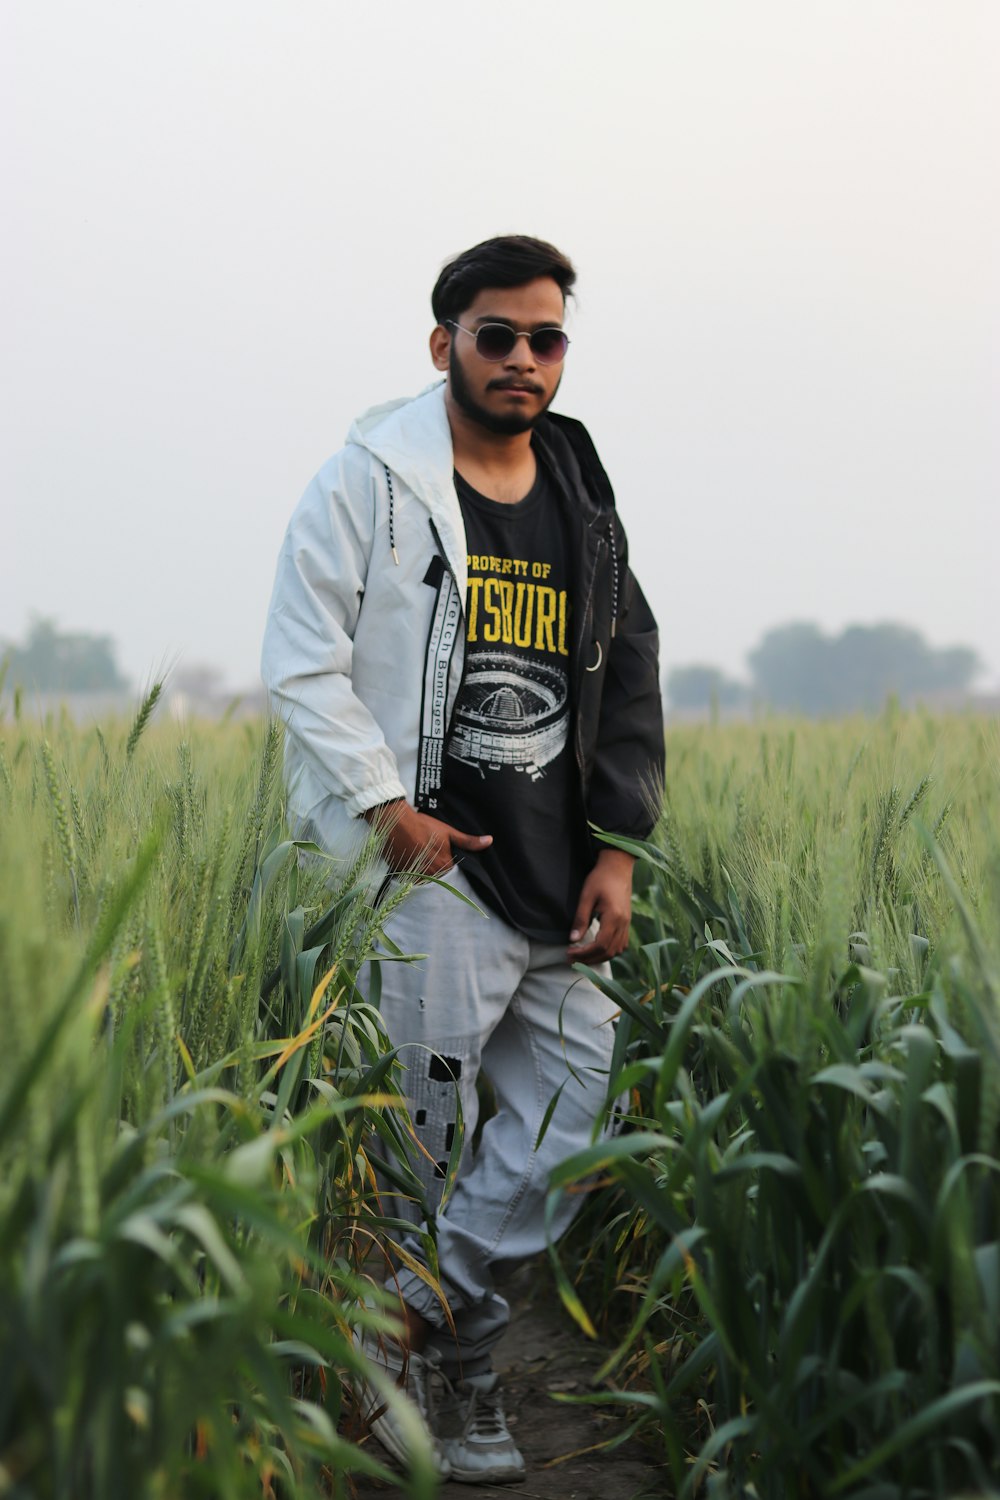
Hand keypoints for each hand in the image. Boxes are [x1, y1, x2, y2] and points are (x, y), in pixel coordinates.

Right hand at [362, 799, 491, 876]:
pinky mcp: (403, 875)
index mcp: (445, 865)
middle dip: (436, 868)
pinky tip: (410, 860)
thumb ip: (468, 841)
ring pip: (425, 878)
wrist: (396, 823)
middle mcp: (431, 874)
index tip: (443, 854)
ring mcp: (416, 876)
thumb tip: (489, 841)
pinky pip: (411, 879)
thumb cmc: (423, 825)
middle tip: (429, 853)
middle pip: (438, 876)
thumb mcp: (448, 831)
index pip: (452, 872)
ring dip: (424, 871)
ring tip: (420, 856)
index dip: (448, 863)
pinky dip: (412, 872)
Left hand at [567, 848, 634, 963]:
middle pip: (608, 952)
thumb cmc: (600, 879)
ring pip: (616, 951)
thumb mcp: (586, 896)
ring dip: (599, 957)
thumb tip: (573, 939)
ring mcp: (627, 924)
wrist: (618, 867)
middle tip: (572, 958)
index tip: (569, 952)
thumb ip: (580, 919)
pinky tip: (597, 949)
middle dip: (589, 959)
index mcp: (613, 917)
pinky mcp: (627, 922)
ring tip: (582, 957)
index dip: (584, 953)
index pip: (600, 945)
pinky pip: (621, 945)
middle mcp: (623, 923)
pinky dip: (609, 951)